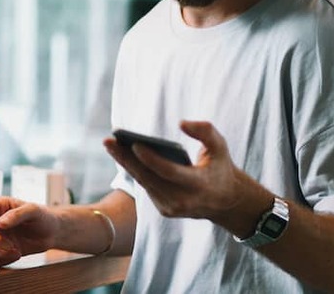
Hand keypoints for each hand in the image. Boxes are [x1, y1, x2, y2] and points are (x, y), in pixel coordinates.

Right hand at [0, 197, 60, 266]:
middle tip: (10, 245)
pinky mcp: (0, 249)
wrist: (51, 233)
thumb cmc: (43, 217)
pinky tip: (16, 255)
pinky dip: (2, 260)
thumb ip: (17, 214)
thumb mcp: (33, 211)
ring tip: (16, 252)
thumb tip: (0, 223)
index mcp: (0, 206)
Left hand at [104, 120, 245, 219]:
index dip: (151, 159)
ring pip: (144, 182)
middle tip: (109, 141)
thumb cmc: (219, 168)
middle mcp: (183, 200)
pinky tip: (122, 155)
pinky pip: (146, 186)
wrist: (225, 202)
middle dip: (127, 159)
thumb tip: (181, 123)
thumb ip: (205, 131)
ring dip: (126, 163)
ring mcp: (172, 208)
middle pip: (149, 178)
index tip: (134, 144)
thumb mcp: (220, 147)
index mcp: (199, 185)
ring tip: (111, 144)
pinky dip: (135, 171)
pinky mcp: (164, 210)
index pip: (169, 172)